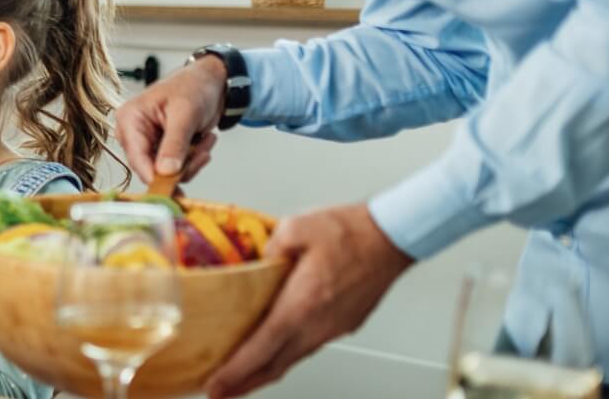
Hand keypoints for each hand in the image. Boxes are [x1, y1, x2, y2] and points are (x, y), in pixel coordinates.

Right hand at [115, 55, 224, 183]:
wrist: (211, 82)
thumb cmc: (193, 86)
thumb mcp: (185, 114)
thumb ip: (174, 144)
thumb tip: (165, 171)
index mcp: (130, 119)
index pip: (137, 158)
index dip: (154, 177)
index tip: (173, 191)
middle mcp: (134, 134)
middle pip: (152, 169)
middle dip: (182, 164)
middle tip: (202, 152)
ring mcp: (149, 144)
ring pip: (167, 173)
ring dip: (192, 161)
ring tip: (205, 141)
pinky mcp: (163, 150)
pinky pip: (178, 169)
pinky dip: (194, 159)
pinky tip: (202, 141)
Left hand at [203, 205, 414, 398]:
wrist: (393, 237)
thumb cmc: (352, 231)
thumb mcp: (297, 226)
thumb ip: (268, 247)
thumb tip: (254, 261)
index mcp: (302, 303)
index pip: (262, 348)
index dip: (236, 372)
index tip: (215, 385)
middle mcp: (318, 325)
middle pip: (274, 366)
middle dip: (243, 383)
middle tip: (219, 392)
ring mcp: (333, 328)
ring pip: (292, 359)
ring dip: (264, 371)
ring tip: (241, 377)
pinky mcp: (343, 325)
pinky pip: (308, 346)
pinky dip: (285, 355)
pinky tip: (275, 349)